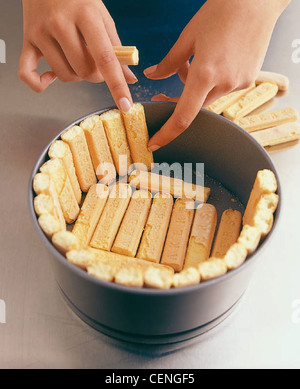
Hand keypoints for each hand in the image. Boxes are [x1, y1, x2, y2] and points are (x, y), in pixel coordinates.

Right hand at [18, 0, 135, 111]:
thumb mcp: (102, 16)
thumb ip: (116, 49)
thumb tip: (129, 78)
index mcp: (85, 15)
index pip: (105, 58)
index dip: (117, 85)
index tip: (125, 104)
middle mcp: (60, 23)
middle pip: (84, 71)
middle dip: (96, 76)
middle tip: (95, 65)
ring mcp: (41, 32)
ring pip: (64, 75)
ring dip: (75, 77)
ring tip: (76, 62)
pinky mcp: (27, 40)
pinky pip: (27, 73)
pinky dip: (39, 83)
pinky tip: (50, 77)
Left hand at [144, 0, 289, 150]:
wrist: (257, 0)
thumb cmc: (222, 11)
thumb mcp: (188, 37)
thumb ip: (169, 62)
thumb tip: (153, 75)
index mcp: (205, 74)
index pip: (183, 116)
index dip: (167, 133)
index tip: (155, 142)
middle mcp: (224, 83)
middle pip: (194, 105)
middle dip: (178, 100)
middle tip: (162, 94)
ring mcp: (240, 83)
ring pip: (209, 96)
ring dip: (197, 86)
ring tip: (194, 61)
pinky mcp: (249, 79)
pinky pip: (224, 88)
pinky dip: (213, 80)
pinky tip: (214, 60)